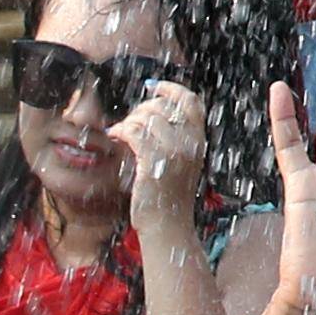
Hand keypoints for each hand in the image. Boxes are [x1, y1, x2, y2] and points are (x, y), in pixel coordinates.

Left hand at [110, 75, 209, 214]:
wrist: (167, 227)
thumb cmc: (167, 196)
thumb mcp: (181, 162)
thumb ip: (175, 137)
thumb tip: (152, 109)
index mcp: (199, 141)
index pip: (191, 101)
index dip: (171, 89)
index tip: (153, 87)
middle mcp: (191, 145)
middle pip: (162, 107)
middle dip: (141, 110)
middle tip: (130, 124)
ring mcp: (175, 154)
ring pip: (146, 117)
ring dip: (129, 121)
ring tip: (121, 132)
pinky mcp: (155, 163)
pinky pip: (134, 131)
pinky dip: (121, 130)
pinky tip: (115, 136)